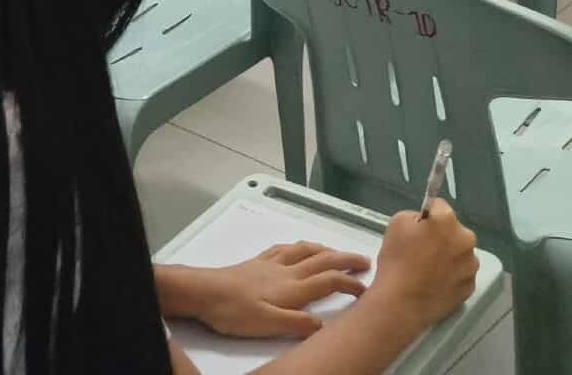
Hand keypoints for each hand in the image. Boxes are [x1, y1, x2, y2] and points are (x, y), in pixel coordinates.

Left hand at [171, 243, 371, 337]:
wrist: (204, 292)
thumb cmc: (233, 311)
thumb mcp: (267, 325)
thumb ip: (297, 324)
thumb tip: (323, 325)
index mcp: (292, 288)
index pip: (329, 281)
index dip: (350, 283)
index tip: (366, 288)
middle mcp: (286, 271)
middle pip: (323, 259)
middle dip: (346, 259)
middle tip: (364, 260)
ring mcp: (271, 264)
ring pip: (305, 250)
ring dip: (326, 249)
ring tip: (337, 251)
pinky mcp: (257, 262)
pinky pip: (285, 248)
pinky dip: (299, 246)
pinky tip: (298, 247)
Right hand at [367, 201, 477, 330]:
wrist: (400, 303)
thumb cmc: (397, 261)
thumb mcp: (397, 223)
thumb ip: (415, 216)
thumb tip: (425, 223)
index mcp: (448, 221)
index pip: (439, 206)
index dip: (427, 216)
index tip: (418, 227)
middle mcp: (466, 240)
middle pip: (454, 231)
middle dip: (442, 237)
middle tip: (422, 250)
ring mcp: (470, 266)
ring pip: (460, 254)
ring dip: (449, 257)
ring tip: (428, 271)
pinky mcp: (469, 288)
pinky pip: (461, 275)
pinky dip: (451, 277)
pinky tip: (434, 284)